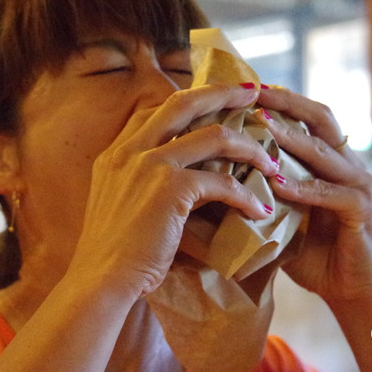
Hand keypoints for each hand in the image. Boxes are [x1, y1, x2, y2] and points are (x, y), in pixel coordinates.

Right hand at [72, 84, 279, 297]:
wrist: (100, 279)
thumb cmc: (112, 253)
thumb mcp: (116, 203)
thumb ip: (136, 181)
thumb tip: (173, 180)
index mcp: (117, 152)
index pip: (157, 109)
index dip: (190, 99)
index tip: (217, 99)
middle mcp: (131, 150)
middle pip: (184, 103)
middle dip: (223, 92)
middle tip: (253, 92)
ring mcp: (151, 166)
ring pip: (214, 137)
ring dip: (249, 147)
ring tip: (270, 161)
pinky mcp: (171, 189)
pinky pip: (222, 181)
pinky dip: (245, 195)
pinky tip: (258, 209)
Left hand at [254, 87, 371, 303]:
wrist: (352, 292)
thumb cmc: (312, 253)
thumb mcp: (280, 216)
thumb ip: (258, 193)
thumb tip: (210, 179)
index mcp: (330, 160)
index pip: (306, 117)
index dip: (279, 100)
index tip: (243, 88)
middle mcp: (347, 164)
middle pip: (320, 118)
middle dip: (285, 103)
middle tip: (251, 92)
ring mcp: (359, 185)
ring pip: (323, 151)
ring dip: (290, 138)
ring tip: (259, 126)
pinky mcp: (362, 211)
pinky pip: (332, 193)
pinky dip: (304, 187)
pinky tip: (277, 183)